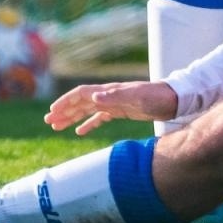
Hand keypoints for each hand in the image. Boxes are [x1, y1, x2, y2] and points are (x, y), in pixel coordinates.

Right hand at [44, 81, 178, 135]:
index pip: (81, 94)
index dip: (65, 102)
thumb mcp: (137, 98)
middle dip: (64, 111)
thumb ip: (115, 97)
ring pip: (87, 110)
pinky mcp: (122, 111)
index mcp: (109, 91)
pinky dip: (88, 123)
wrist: (174, 99)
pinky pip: (100, 117)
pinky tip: (80, 132)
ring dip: (72, 117)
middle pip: (80, 102)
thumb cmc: (156, 97)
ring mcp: (115, 103)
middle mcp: (109, 95)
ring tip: (57, 126)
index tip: (52, 111)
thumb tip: (93, 96)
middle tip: (49, 122)